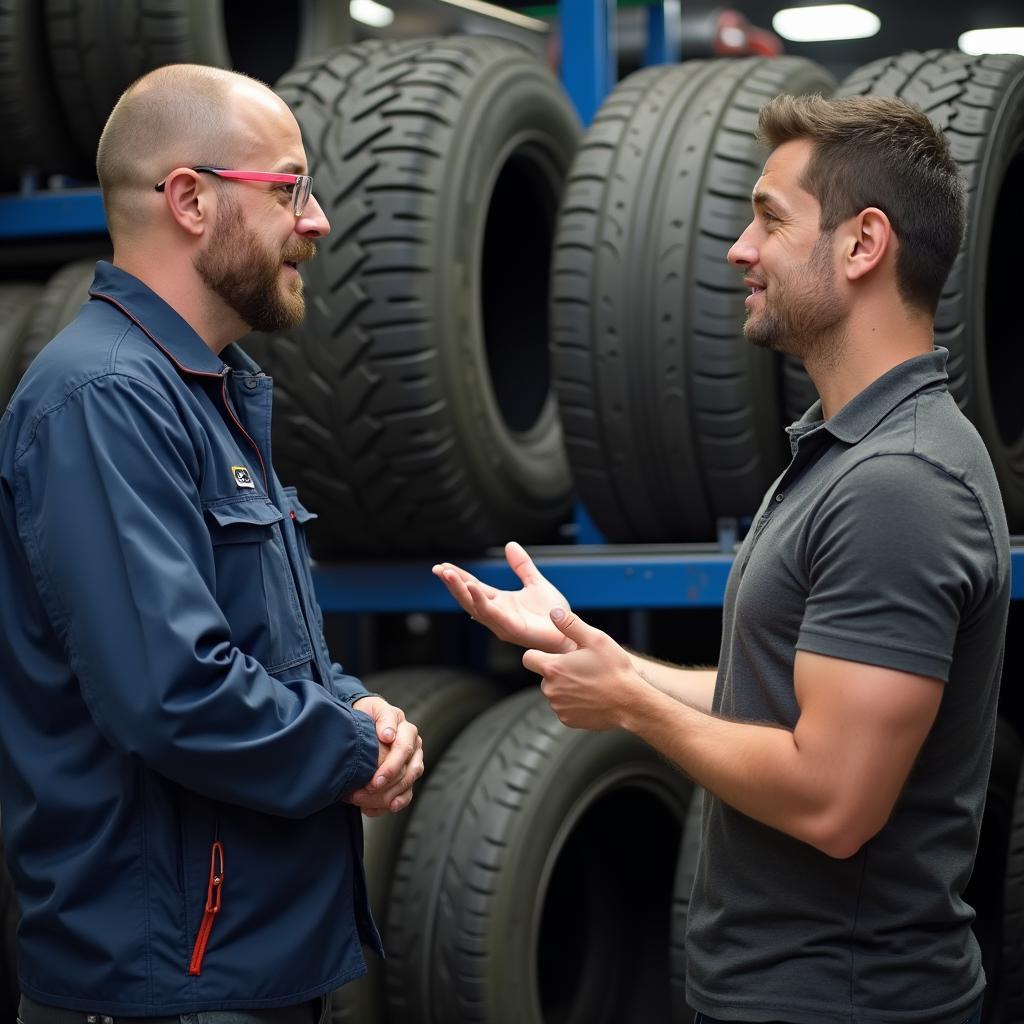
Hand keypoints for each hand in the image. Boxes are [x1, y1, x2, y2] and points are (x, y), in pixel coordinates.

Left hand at [348, 697, 423, 814]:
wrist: (364, 719)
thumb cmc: (368, 713)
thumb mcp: (374, 707)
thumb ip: (383, 718)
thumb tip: (389, 735)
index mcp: (407, 730)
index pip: (404, 750)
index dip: (391, 767)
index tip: (374, 780)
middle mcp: (414, 747)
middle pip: (409, 771)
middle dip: (388, 785)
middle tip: (367, 792)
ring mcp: (412, 763)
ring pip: (408, 784)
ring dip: (388, 797)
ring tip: (366, 803)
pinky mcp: (407, 777)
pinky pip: (405, 795)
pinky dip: (390, 804)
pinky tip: (372, 811)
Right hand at [433, 541, 575, 653]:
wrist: (569, 632)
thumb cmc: (553, 613)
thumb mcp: (535, 582)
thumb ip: (522, 566)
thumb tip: (510, 544)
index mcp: (500, 603)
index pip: (473, 587)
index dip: (458, 577)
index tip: (443, 566)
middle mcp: (497, 614)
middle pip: (468, 597)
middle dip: (452, 584)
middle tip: (438, 569)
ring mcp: (502, 623)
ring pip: (474, 606)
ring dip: (460, 590)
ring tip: (448, 574)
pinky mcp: (512, 629)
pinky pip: (492, 614)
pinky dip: (480, 600)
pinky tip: (473, 586)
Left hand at [523, 607, 646, 730]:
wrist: (630, 702)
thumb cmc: (614, 669)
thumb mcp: (595, 639)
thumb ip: (571, 624)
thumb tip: (554, 612)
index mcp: (553, 668)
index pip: (528, 658)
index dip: (539, 654)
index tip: (555, 655)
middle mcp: (550, 689)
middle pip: (544, 676)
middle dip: (557, 671)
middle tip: (582, 668)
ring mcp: (558, 707)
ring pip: (554, 692)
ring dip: (565, 687)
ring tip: (588, 683)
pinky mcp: (567, 720)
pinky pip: (563, 707)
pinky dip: (573, 703)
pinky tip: (590, 697)